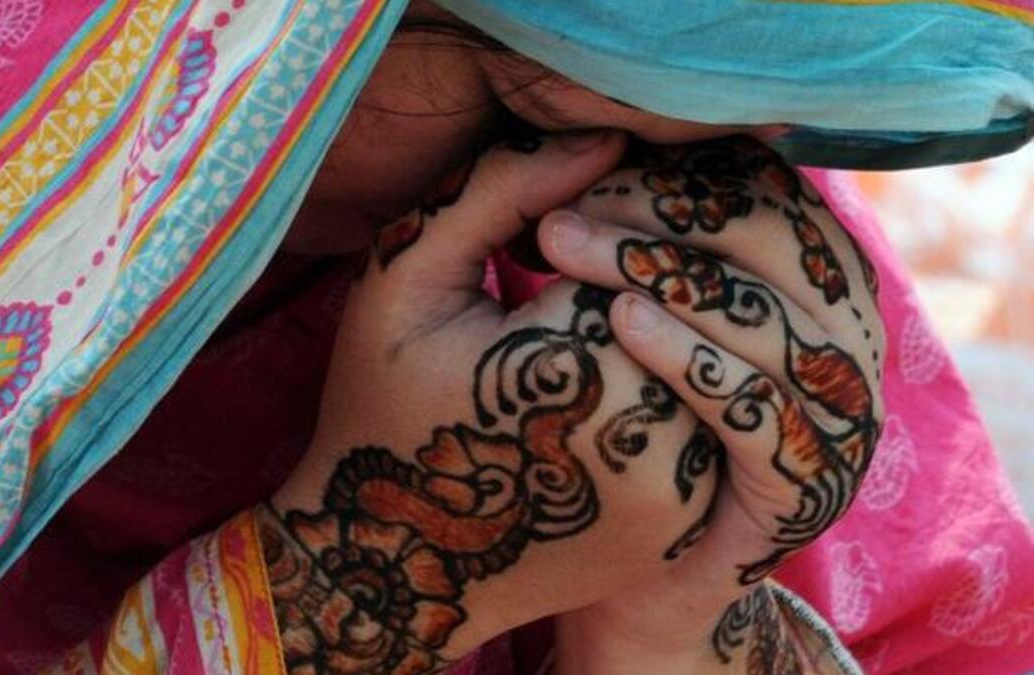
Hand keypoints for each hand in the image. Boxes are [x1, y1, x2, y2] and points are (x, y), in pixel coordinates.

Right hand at [259, 130, 731, 673]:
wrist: (391, 565)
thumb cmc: (381, 408)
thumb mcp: (405, 281)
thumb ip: (500, 193)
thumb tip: (609, 139)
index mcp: (573, 363)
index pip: (637, 243)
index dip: (598, 223)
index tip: (548, 236)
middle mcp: (650, 436)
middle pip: (687, 301)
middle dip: (643, 271)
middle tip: (571, 278)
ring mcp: (680, 493)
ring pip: (708, 360)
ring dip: (667, 327)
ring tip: (584, 332)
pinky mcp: (686, 525)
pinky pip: (708, 421)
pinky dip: (674, 386)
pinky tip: (609, 382)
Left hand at [540, 137, 884, 672]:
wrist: (618, 569)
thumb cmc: (613, 422)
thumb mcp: (621, 309)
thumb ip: (631, 230)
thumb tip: (593, 141)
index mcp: (805, 288)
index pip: (768, 196)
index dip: (680, 171)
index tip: (583, 166)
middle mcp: (835, 344)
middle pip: (778, 248)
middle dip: (664, 214)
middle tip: (561, 208)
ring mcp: (829, 419)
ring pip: (774, 324)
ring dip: (666, 274)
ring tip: (564, 246)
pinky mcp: (799, 488)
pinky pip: (763, 414)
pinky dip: (696, 361)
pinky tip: (615, 326)